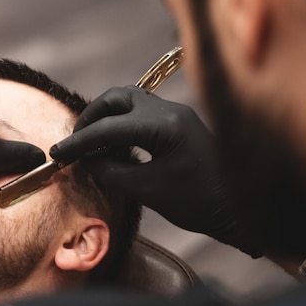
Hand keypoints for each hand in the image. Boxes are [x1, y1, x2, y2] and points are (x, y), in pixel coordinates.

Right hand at [50, 86, 261, 257]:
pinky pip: (141, 112)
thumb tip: (88, 162)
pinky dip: (121, 123)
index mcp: (163, 125)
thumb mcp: (150, 190)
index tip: (58, 154)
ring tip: (91, 141)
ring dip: (106, 117)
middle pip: (117, 98)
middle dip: (91, 117)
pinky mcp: (179, 123)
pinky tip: (113, 144)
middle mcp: (168, 111)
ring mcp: (175, 114)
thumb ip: (112, 172)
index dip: (79, 141)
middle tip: (75, 140)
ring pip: (129, 101)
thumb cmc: (201, 202)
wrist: (247, 207)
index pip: (109, 127)